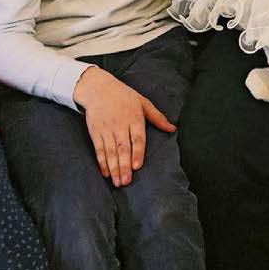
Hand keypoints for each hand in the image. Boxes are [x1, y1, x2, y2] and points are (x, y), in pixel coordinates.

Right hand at [73, 66, 175, 186]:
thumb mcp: (143, 102)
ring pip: (110, 151)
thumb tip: (172, 129)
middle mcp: (120, 125)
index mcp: (134, 118)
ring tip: (117, 182)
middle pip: (122, 148)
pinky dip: (102, 162)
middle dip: (124, 166)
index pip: (137, 138)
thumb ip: (158, 117)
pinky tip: (105, 173)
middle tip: (126, 182)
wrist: (98, 88)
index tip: (137, 166)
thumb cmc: (124, 96)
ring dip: (113, 167)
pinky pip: (99, 149)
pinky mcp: (96, 132)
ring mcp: (107, 129)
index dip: (137, 153)